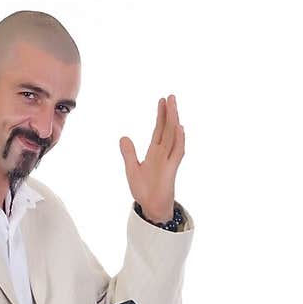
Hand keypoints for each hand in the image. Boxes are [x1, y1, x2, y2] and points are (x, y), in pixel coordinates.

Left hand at [119, 94, 184, 222]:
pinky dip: (179, 141)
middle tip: (171, 96)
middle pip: (167, 130)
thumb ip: (128, 153)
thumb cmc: (144, 190)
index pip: (159, 130)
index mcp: (154, 153)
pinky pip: (177, 153)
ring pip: (172, 137)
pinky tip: (179, 129)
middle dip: (169, 113)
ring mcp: (168, 161)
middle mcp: (163, 154)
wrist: (150, 207)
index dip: (161, 116)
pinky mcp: (171, 170)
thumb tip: (123, 137)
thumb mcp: (132, 169)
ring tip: (174, 107)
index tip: (162, 101)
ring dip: (174, 122)